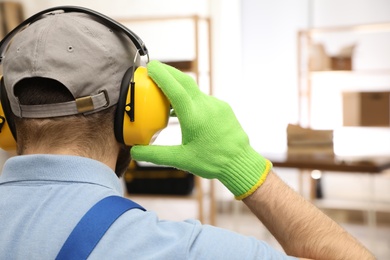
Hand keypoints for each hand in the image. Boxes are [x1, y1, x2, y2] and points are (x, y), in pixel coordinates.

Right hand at [131, 60, 271, 198]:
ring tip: (165, 88)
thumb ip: (155, 155)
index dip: (161, 75)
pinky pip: (203, 97)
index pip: (174, 89)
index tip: (150, 66)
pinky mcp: (223, 108)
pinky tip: (184, 106)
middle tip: (154, 68)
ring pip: (194, 89)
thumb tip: (135, 151)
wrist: (240, 163)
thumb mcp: (181, 160)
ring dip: (179, 84)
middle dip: (168, 71)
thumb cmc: (212, 162)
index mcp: (194, 117)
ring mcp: (216, 105)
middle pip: (184, 80)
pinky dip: (190, 96)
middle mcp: (206, 106)